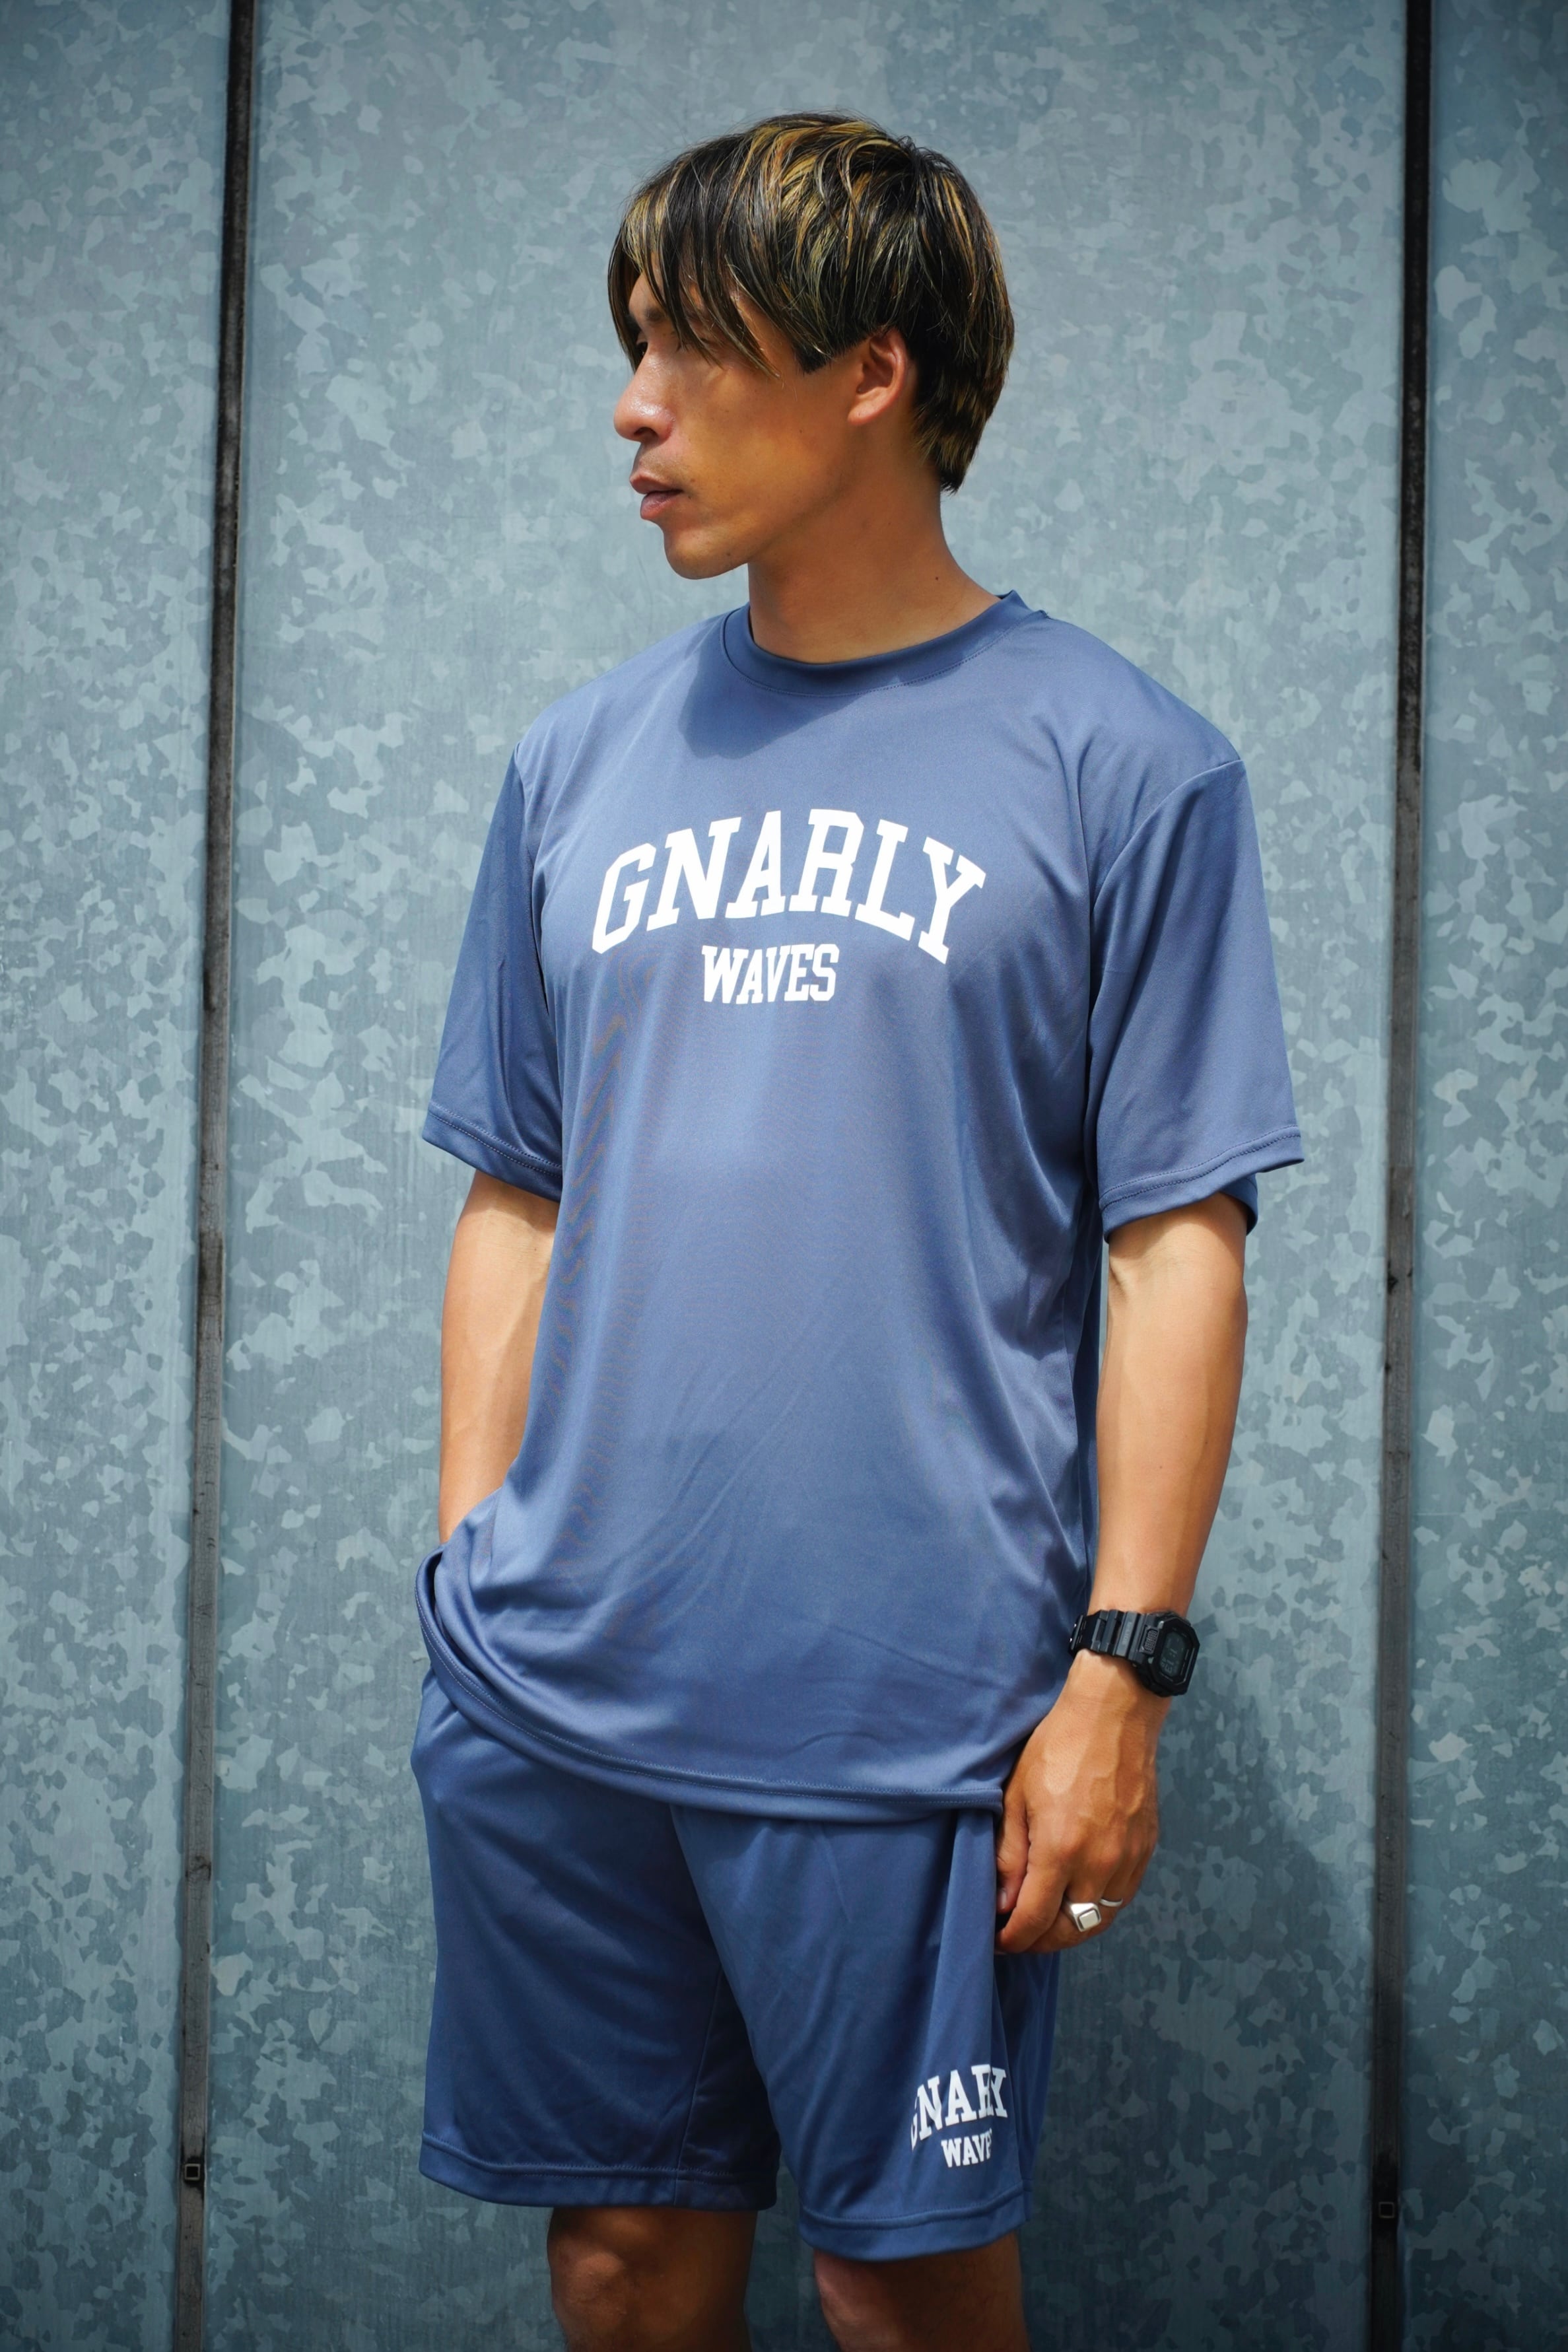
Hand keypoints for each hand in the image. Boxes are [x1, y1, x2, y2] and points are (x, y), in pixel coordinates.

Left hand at [994, 1652, 1165, 1953]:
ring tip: (1046, 1924)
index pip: (1033, 1920)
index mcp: (1060, 1850)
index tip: (998, 1941)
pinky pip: (1120, 1898)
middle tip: (1018, 1936)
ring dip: (1070, 1930)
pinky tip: (1078, 1898)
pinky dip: (1097, 1908)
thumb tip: (1003, 1902)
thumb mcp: (1017, 1797)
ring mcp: (1127, 1859)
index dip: (1012, 1939)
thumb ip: (1010, 1856)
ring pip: (1098, 1921)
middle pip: (1068, 1931)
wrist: (1113, 1716)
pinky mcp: (1145, 1850)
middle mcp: (1098, 1864)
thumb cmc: (1058, 1748)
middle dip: (1038, 1941)